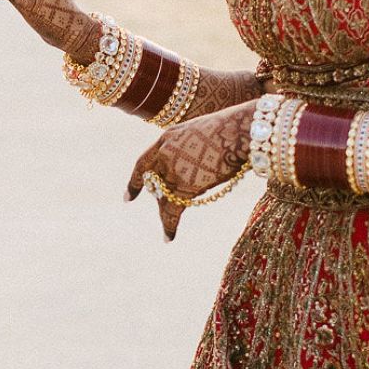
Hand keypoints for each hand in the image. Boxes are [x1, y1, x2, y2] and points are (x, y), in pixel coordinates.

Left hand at [127, 103, 252, 240]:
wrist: (241, 131)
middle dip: (157, 196)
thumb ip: (192, 149)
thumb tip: (197, 166)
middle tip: (161, 207)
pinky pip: (172, 211)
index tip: (127, 198)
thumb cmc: (232, 130)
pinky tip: (168, 238)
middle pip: (153, 182)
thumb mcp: (202, 133)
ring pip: (163, 198)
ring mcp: (173, 169)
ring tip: (167, 231)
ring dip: (166, 213)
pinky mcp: (184, 185)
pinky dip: (169, 226)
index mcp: (168, 138)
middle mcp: (165, 153)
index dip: (135, 181)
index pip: (144, 162)